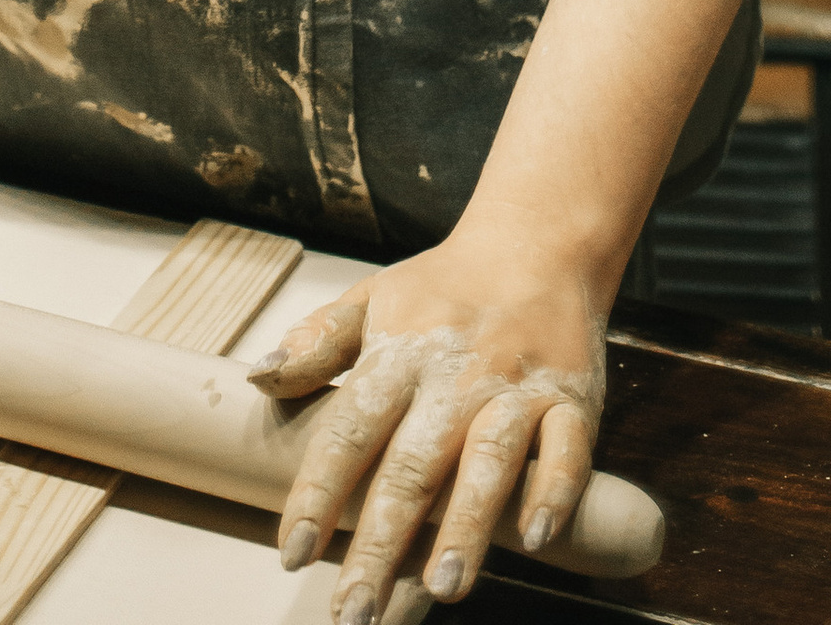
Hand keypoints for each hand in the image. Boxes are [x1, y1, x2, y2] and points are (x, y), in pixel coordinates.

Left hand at [247, 220, 606, 614]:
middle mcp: (455, 375)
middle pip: (412, 466)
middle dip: (381, 543)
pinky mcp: (572, 401)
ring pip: (487, 463)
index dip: (317, 492)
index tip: (290, 552)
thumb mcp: (373, 298)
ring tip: (441, 589)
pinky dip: (552, 492)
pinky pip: (566, 451)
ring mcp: (516, 389)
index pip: (349, 429)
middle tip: (355, 611)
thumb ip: (318, 342)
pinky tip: (535, 537)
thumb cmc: (444, 288)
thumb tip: (258, 377)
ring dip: (465, 528)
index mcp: (399, 352)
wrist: (537, 243)